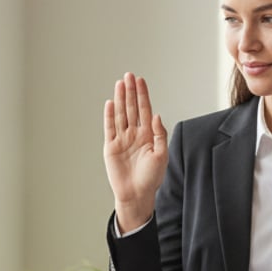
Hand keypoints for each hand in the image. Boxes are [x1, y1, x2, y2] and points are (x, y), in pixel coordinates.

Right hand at [103, 72, 167, 231]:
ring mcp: (122, 139)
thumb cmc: (151, 178)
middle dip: (131, 92)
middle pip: (131, 108)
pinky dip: (109, 115)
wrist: (137, 194)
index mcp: (148, 135)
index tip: (141, 81)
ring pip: (120, 114)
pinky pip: (109, 128)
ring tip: (120, 84)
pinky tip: (110, 103)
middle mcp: (134, 134)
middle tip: (129, 75)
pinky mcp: (111, 147)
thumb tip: (156, 115)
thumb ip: (159, 134)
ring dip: (120, 99)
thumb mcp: (162, 155)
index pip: (144, 110)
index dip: (142, 95)